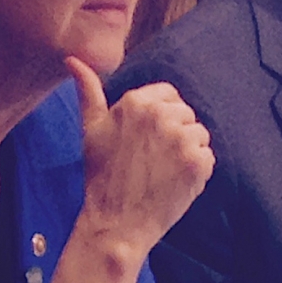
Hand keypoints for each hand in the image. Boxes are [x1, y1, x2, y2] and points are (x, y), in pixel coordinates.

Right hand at [66, 57, 214, 264]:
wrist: (114, 223)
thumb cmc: (101, 176)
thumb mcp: (91, 129)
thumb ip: (88, 92)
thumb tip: (74, 59)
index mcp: (136, 101)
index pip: (170, 96)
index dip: (162, 118)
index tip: (148, 141)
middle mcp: (160, 115)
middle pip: (186, 115)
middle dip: (175, 136)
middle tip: (152, 162)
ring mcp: (181, 138)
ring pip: (200, 135)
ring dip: (187, 154)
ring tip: (162, 173)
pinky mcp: (198, 162)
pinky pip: (208, 157)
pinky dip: (197, 172)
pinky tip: (173, 184)